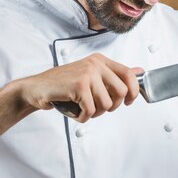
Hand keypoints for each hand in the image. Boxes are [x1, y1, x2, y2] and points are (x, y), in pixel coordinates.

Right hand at [18, 53, 142, 122]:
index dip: (133, 92)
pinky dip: (83, 117)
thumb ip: (115, 74)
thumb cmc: (64, 85)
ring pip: (107, 105)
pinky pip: (91, 111)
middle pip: (121, 93)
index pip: (129, 75)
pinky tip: (75, 111)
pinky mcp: (79, 86)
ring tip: (82, 108)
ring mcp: (87, 73)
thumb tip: (140, 71)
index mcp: (101, 60)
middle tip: (97, 107)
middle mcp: (95, 64)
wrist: (37, 88)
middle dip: (111, 107)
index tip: (128, 102)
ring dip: (95, 113)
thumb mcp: (92, 76)